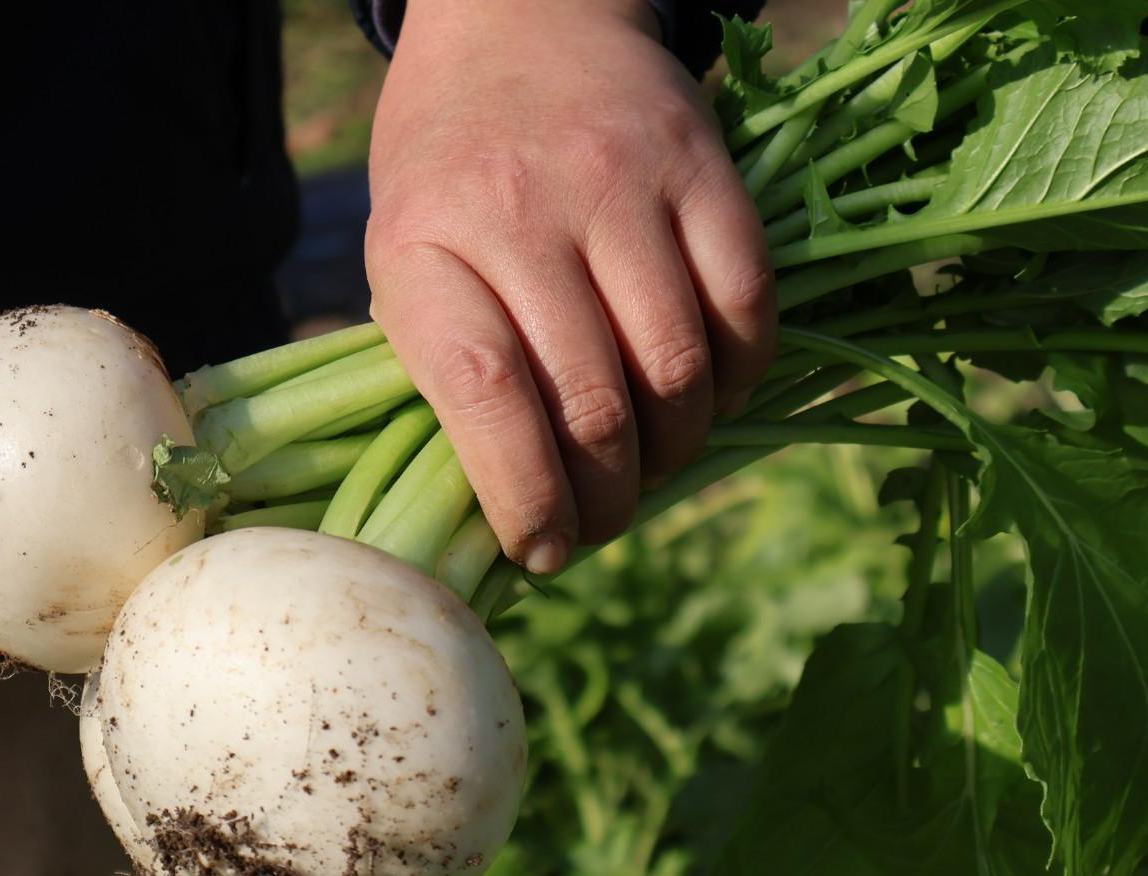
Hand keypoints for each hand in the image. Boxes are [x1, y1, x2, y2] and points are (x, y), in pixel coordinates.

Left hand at [365, 0, 774, 572]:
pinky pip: (744, 305)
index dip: (525, 495)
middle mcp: (520, 212)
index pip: (485, 396)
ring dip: (676, 450)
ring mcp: (619, 185)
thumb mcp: (403, 254)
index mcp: (423, 247)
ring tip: (653, 464)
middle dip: (606, 499)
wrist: (517, 17)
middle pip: (593, 403)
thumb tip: (506, 505)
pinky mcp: (701, 167)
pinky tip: (710, 394)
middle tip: (601, 524)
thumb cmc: (448, 164)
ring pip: (678, 370)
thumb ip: (443, 362)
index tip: (542, 550)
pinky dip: (738, 377)